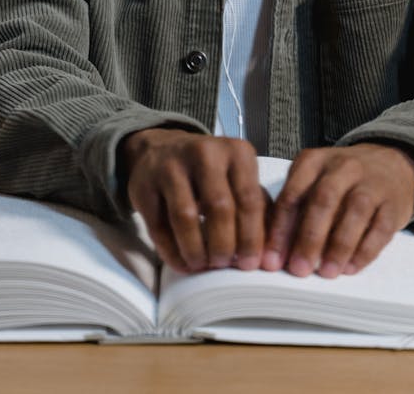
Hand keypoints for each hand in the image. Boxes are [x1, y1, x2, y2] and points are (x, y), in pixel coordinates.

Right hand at [121, 129, 266, 273]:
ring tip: (202, 265)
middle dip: (224, 245)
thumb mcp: (239, 177)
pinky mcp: (144, 185)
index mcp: (236, 152)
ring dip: (196, 250)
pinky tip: (182, 263)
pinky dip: (172, 252)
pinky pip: (159, 227)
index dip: (251, 237)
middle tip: (223, 264)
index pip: (249, 199)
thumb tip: (269, 256)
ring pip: (186, 217)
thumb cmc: (211, 172)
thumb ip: (259, 208)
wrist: (161, 150)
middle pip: (219, 208)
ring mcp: (171, 166)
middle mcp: (204, 152)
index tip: (249, 264)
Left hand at [261, 143, 413, 277]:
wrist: (389, 164)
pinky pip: (380, 228)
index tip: (271, 260)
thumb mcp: (314, 180)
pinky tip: (350, 268)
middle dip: (309, 238)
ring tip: (326, 272)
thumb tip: (276, 251)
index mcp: (314, 161)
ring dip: (338, 246)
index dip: (281, 229)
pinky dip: (365, 251)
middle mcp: (343, 167)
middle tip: (298, 269)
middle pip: (323, 200)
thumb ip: (296, 208)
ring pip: (354, 212)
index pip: (293, 194)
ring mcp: (371, 183)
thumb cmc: (341, 181)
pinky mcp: (393, 203)